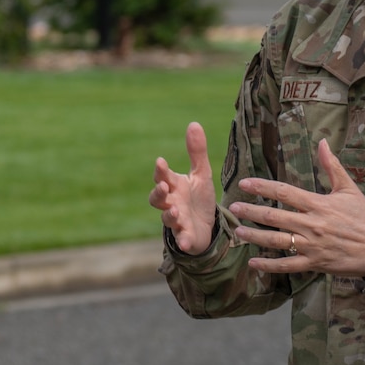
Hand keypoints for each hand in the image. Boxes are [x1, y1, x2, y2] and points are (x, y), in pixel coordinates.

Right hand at [150, 121, 218, 253]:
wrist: (207, 226)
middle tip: (164, 187)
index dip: (160, 171)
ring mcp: (177, 221)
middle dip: (159, 193)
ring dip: (169, 215)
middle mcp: (171, 203)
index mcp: (174, 186)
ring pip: (167, 218)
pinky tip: (185, 241)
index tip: (161, 162)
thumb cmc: (199, 198)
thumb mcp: (201, 174)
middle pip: (157, 198)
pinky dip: (182, 240)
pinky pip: (181, 239)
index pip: (162, 177)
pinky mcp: (185, 236)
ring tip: (175, 210)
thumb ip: (196, 152)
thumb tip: (194, 123)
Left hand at [232, 140, 364, 277]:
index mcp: (318, 204)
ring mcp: (312, 245)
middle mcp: (312, 224)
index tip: (244, 183)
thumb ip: (332, 166)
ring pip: (277, 241)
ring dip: (255, 237)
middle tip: (233, 208)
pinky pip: (288, 265)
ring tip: (238, 232)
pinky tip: (253, 263)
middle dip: (252, 212)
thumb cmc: (364, 217)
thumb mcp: (349, 189)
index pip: (285, 192)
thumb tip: (323, 142)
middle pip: (275, 216)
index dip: (262, 187)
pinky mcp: (314, 263)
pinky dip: (269, 265)